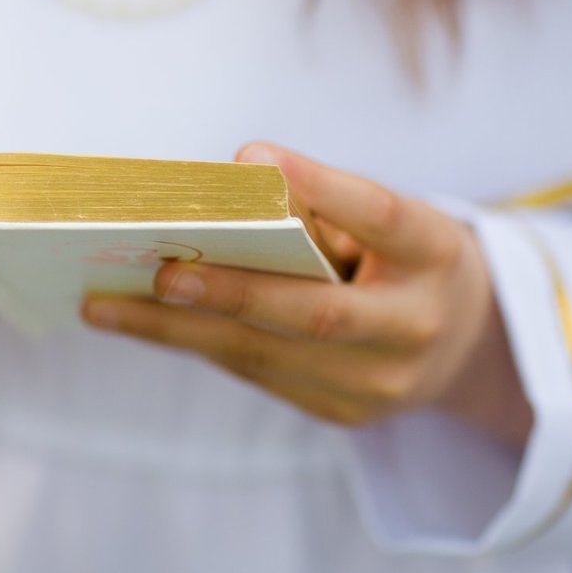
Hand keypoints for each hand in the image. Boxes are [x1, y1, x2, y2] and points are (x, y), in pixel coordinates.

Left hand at [81, 144, 532, 449]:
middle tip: (158, 274)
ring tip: (105, 306)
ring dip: (179, 330)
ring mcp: (380, 383)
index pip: (381, 215)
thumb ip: (324, 202)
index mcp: (435, 254)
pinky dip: (199, 343)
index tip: (252, 159)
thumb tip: (229, 187)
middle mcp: (414, 326)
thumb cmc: (405, 256)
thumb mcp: (391, 218)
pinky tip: (142, 323)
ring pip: (268, 356)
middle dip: (231, 293)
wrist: (467, 344)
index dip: (321, 187)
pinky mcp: (346, 413)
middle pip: (315, 312)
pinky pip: (260, 374)